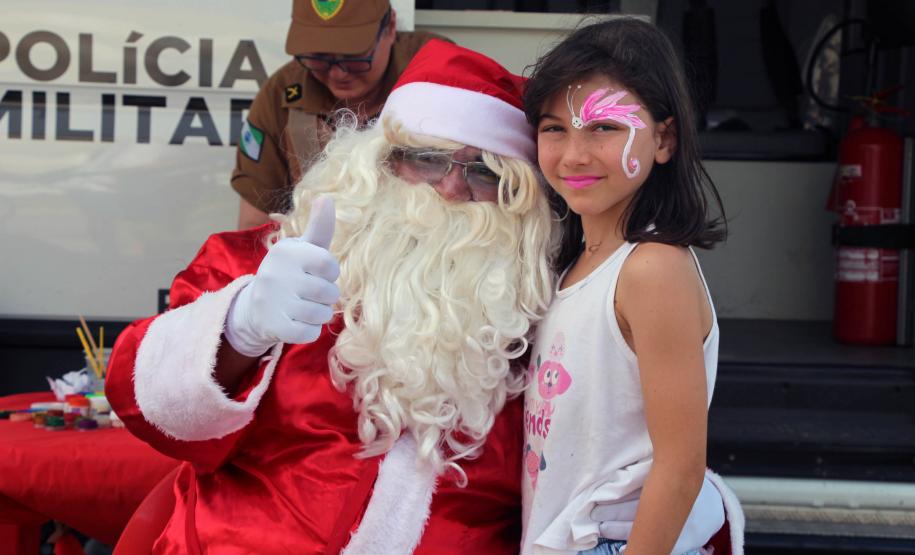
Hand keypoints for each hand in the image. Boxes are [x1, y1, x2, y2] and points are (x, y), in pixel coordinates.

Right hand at [225, 196, 339, 355]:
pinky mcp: (275, 327)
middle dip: (326, 295)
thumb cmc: (290, 272)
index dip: (329, 272)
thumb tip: (327, 197)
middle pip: (329, 292)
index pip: (329, 265)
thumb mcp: (302, 248)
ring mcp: (275, 302)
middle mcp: (278, 275)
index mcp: (287, 252)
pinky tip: (297, 321)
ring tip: (304, 306)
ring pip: (322, 314)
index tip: (318, 272)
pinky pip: (311, 333)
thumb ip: (319, 227)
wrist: (255, 306)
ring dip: (319, 313)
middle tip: (310, 292)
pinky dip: (309, 330)